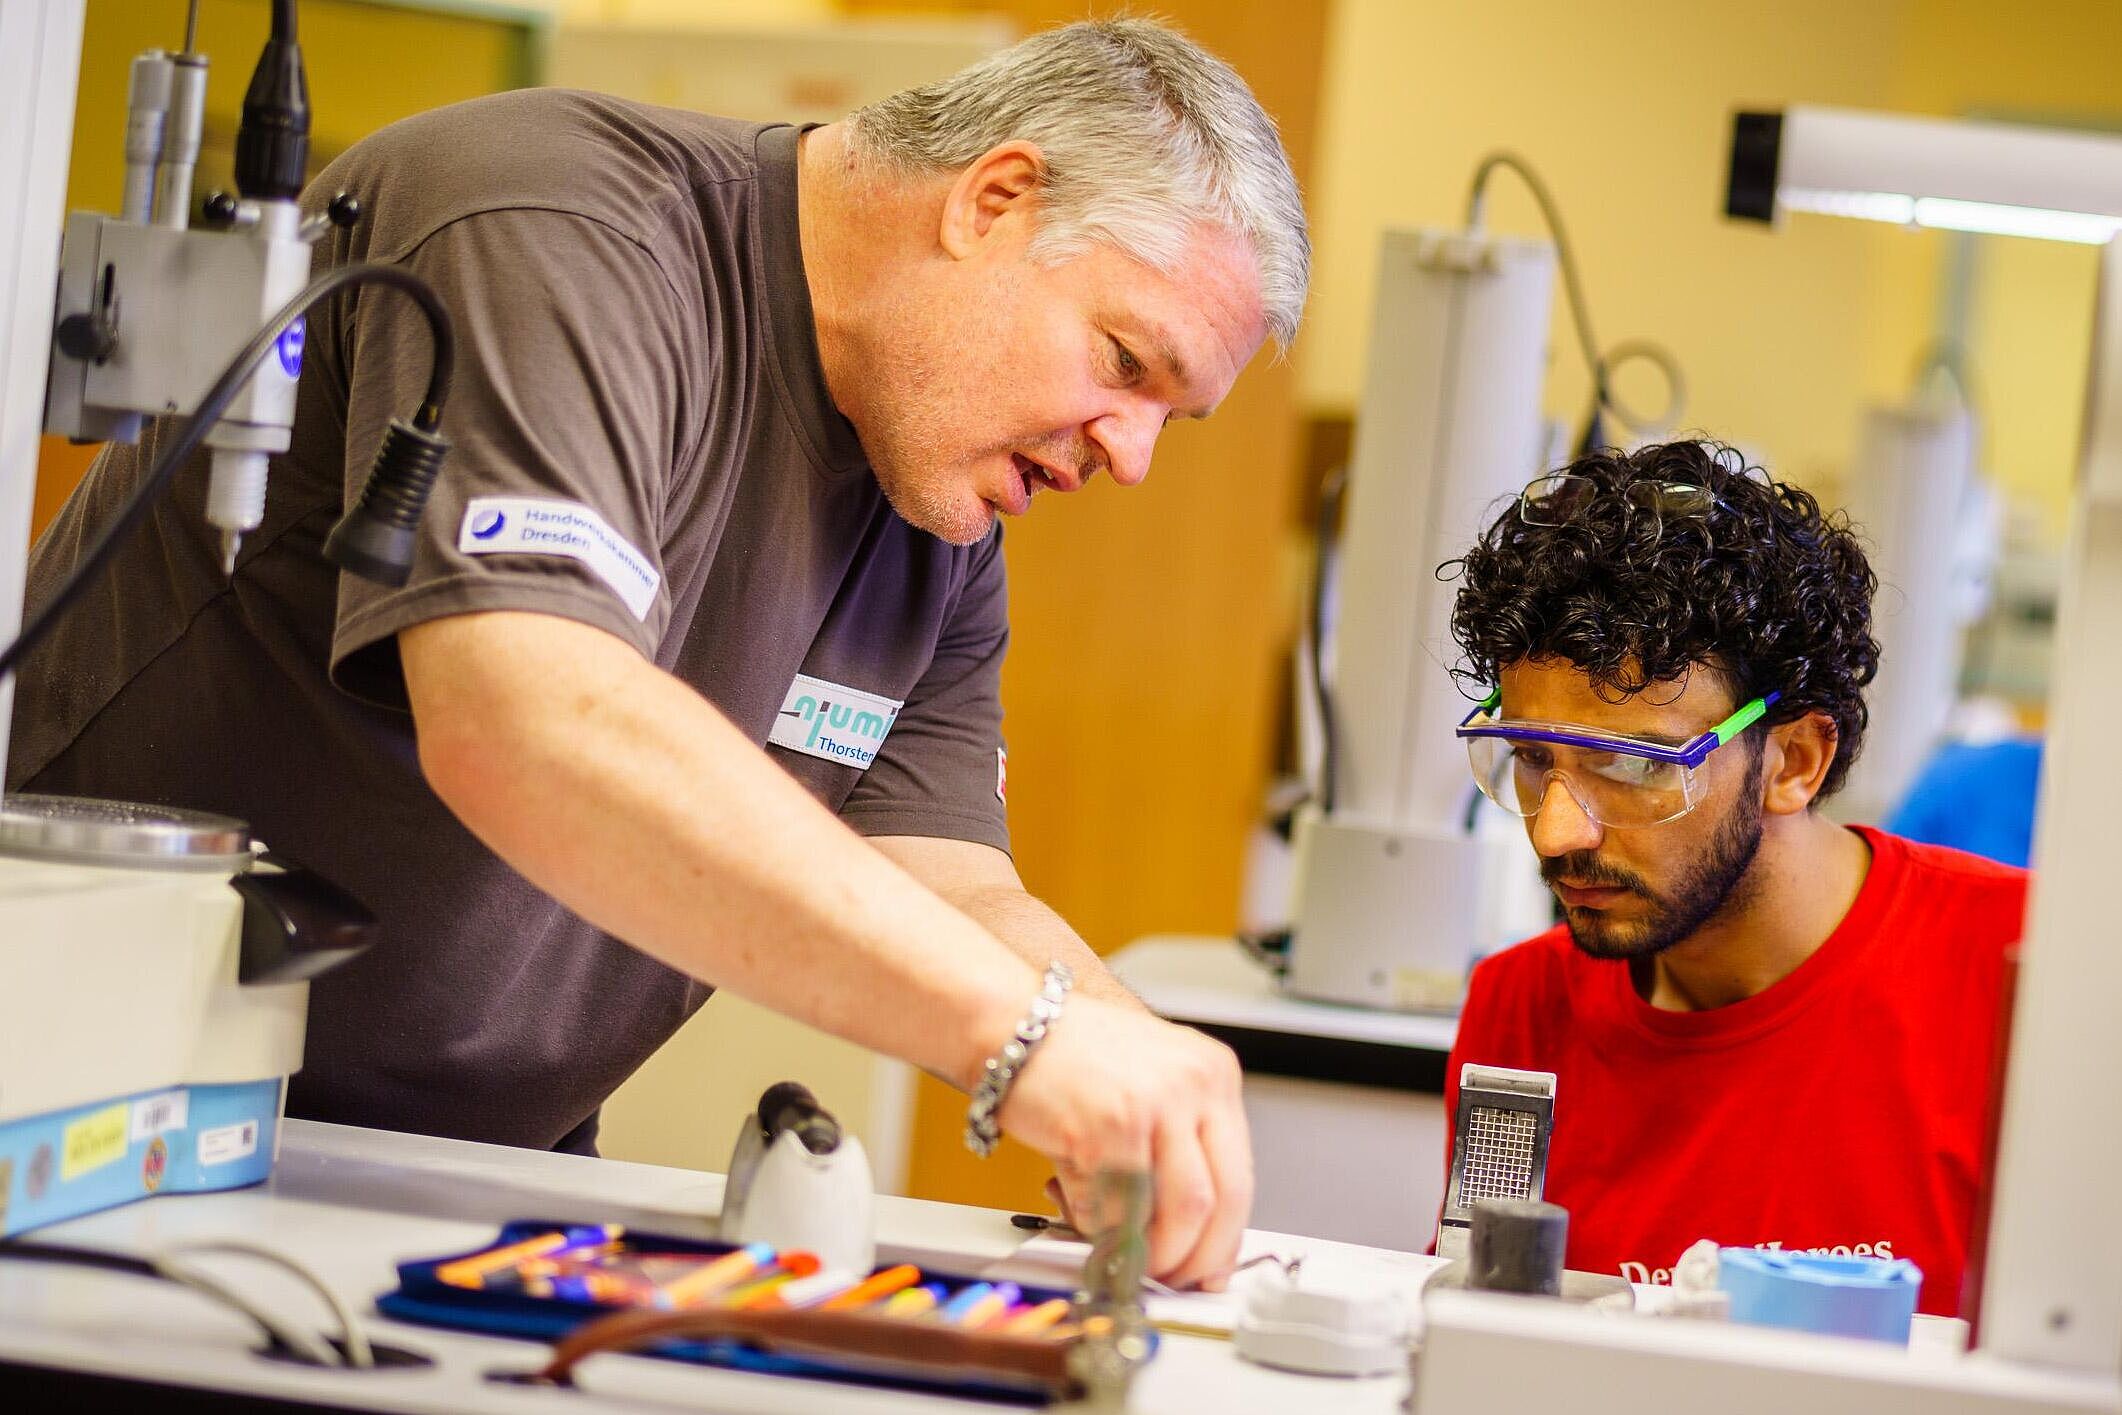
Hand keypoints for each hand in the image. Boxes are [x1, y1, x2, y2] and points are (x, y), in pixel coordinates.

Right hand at [995, 996, 1251, 1290]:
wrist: (1012, 1024)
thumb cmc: (1073, 1056)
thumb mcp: (1153, 1083)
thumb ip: (1179, 1146)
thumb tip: (1194, 1233)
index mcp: (1213, 1074)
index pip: (1240, 1177)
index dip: (1224, 1238)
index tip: (1208, 1267)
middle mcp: (1193, 1085)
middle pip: (1219, 1202)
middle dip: (1193, 1258)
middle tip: (1171, 1278)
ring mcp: (1153, 1105)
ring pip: (1177, 1216)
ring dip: (1149, 1254)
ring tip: (1121, 1250)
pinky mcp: (1107, 1128)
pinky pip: (1116, 1208)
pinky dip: (1097, 1225)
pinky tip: (1075, 1201)